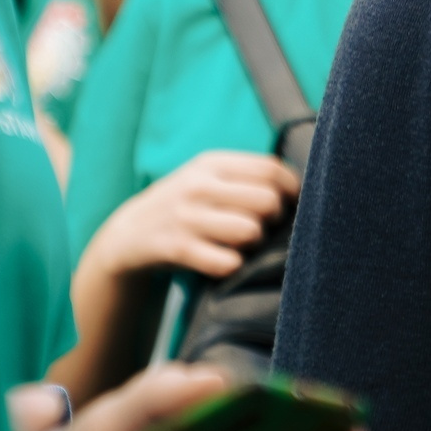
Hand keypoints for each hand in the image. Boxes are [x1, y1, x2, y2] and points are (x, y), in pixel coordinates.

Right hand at [84, 150, 295, 282]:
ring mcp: (185, 217)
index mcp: (212, 164)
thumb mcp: (208, 180)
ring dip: (254, 244)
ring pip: (250, 230)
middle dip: (274, 220)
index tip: (292, 206)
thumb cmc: (186, 208)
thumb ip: (247, 178)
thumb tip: (303, 189)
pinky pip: (226, 262)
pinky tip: (225, 262)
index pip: (272, 170)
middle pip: (268, 201)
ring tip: (243, 245)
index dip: (292, 191)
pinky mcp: (175, 248)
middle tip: (264, 228)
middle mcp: (198, 186)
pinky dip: (232, 266)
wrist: (127, 236)